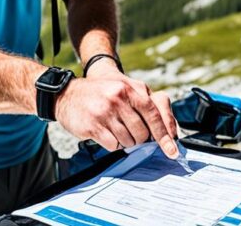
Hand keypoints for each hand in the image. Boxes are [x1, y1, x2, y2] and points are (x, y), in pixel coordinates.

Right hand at [55, 74, 179, 158]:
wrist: (68, 94)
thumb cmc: (103, 93)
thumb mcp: (127, 88)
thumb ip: (149, 104)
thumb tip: (169, 130)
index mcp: (130, 89)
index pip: (154, 115)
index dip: (165, 136)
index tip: (172, 151)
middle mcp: (118, 98)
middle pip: (142, 133)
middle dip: (140, 138)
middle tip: (129, 130)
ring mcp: (104, 112)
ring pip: (128, 142)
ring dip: (125, 141)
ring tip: (114, 128)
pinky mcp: (92, 126)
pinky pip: (113, 146)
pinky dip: (112, 144)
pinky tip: (105, 133)